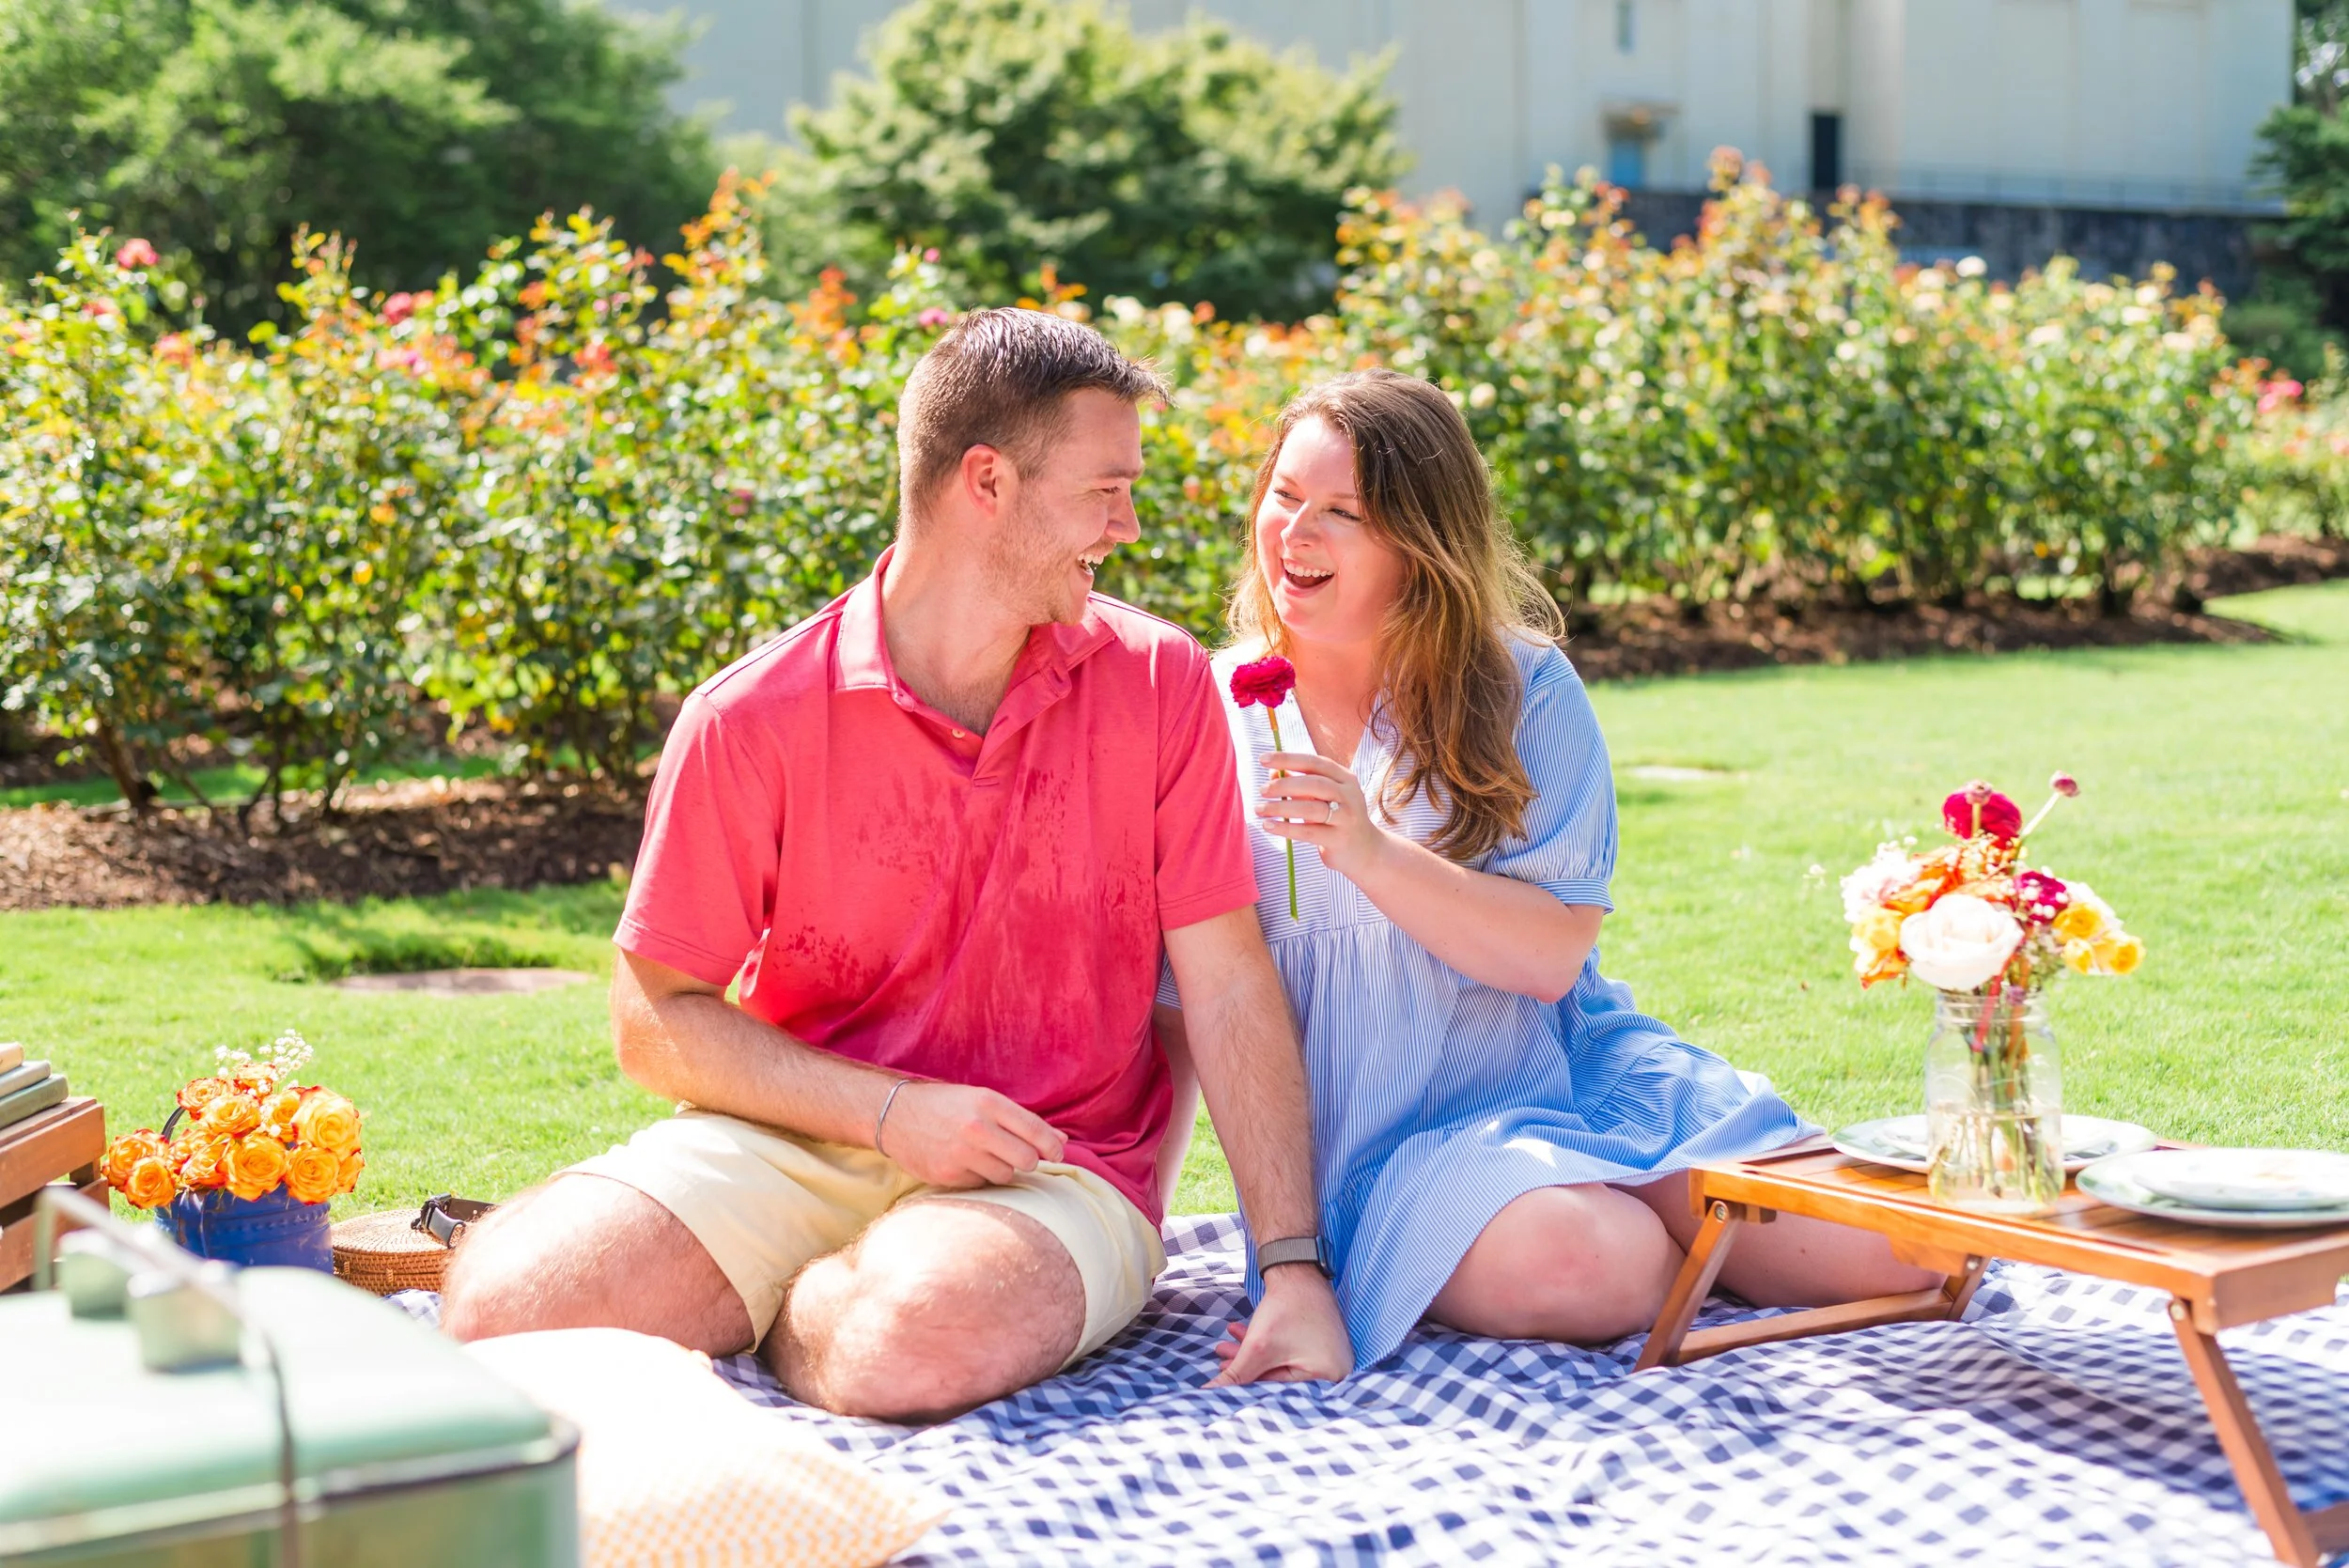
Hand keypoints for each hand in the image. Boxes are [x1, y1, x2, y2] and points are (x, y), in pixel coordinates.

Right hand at [875, 1081, 1066, 1188]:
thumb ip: (1021, 1120)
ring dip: (1003, 1169)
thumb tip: (1062, 1140)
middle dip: (1029, 1161)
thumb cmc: (946, 1105)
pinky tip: (966, 1162)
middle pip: (1027, 1159)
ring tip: (986, 1155)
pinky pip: (981, 1184)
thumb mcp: (983, 1100)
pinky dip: (979, 1177)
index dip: (1053, 1146)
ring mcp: (961, 1154)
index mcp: (988, 1103)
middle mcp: (976, 1128)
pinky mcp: (947, 1175)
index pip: (1035, 1130)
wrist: (895, 1115)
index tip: (1058, 1153)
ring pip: (1005, 1175)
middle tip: (1022, 1157)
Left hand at [1206, 1265, 1353, 1387]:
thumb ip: (1235, 1375)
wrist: (1297, 1268)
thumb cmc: (1285, 1307)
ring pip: (1281, 1363)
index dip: (1250, 1385)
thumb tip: (1211, 1394)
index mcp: (1329, 1376)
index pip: (1281, 1389)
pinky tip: (1242, 1337)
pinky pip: (1289, 1352)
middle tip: (1222, 1360)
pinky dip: (1266, 1346)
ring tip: (1226, 1345)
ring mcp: (1331, 1355)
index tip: (1226, 1379)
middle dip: (1248, 1366)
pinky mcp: (1321, 1342)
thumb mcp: (1257, 1347)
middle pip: (1281, 1377)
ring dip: (1253, 1354)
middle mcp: (1336, 1370)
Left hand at [1258, 752, 1391, 879]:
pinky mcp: (1339, 839)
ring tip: (1259, 810)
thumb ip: (1299, 784)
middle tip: (1262, 790)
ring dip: (1281, 808)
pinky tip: (1268, 826)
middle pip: (1314, 783)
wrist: (1365, 851)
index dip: (1288, 759)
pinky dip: (1286, 828)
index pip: (1315, 763)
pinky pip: (1308, 832)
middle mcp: (1349, 795)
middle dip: (1284, 785)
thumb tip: (1272, 773)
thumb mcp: (1322, 798)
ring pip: (1311, 808)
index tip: (1263, 759)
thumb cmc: (1338, 819)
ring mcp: (1346, 818)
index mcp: (1345, 778)